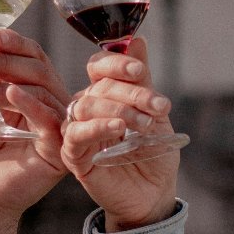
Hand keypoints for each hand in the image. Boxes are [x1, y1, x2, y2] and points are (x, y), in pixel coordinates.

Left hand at [0, 28, 70, 226]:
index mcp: (35, 94)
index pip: (35, 59)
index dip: (16, 44)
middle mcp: (51, 107)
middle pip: (39, 70)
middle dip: (5, 61)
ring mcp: (58, 127)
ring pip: (41, 89)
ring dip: (5, 82)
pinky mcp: (59, 150)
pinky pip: (50, 119)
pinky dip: (30, 103)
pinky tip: (9, 94)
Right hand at [60, 37, 179, 231]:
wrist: (155, 194)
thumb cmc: (154, 153)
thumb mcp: (154, 112)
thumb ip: (142, 79)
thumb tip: (136, 39)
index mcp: (104, 94)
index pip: (99, 67)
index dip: (116, 64)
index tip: (139, 70)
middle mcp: (88, 109)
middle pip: (99, 87)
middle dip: (132, 93)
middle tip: (159, 106)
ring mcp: (78, 131)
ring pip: (87, 107)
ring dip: (119, 109)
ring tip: (144, 123)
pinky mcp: (74, 156)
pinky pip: (76, 135)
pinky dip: (97, 127)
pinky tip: (118, 128)